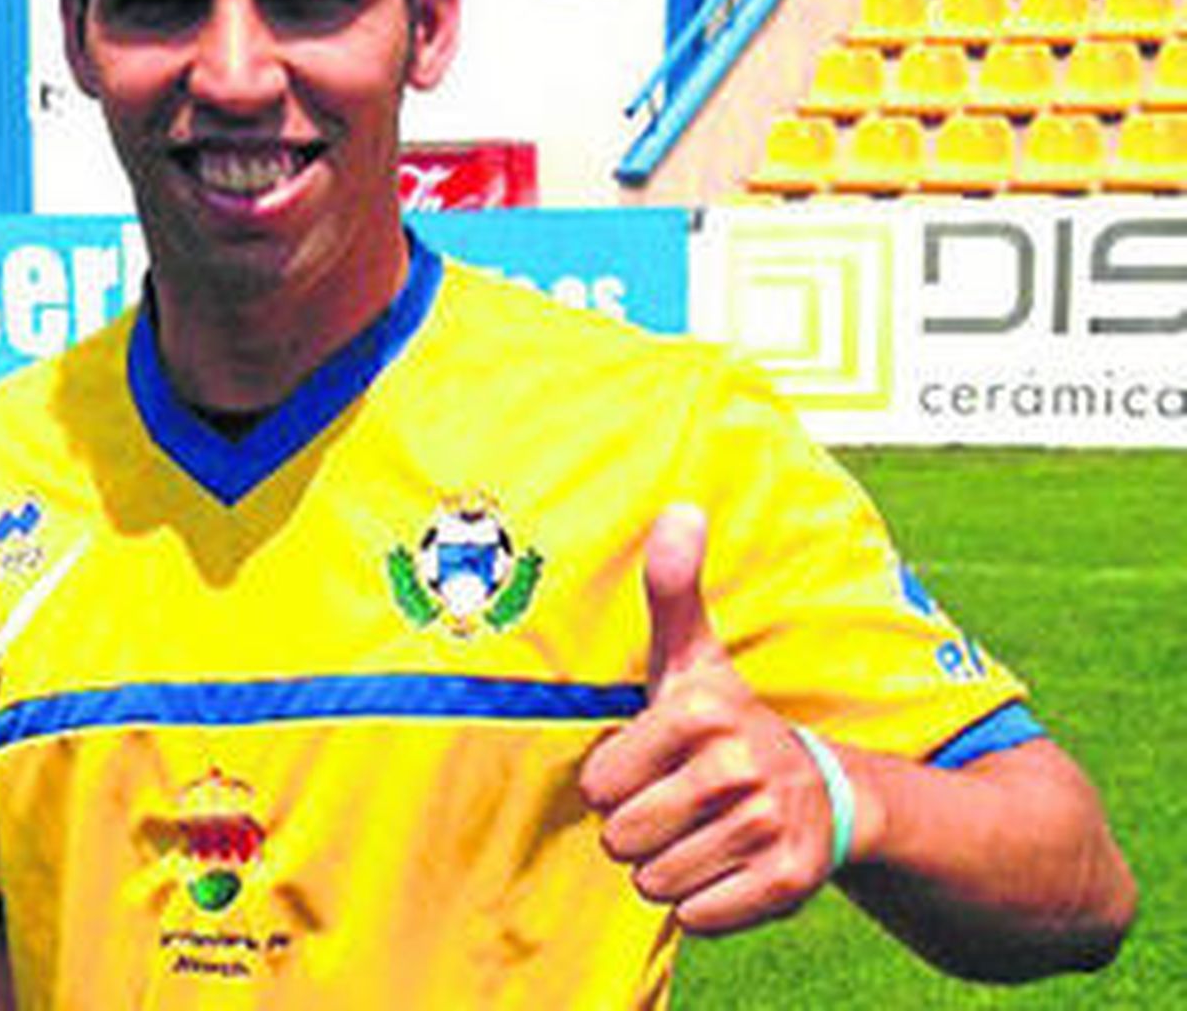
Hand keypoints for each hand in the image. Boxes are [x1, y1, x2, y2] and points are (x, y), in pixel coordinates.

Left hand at [578, 504, 842, 935]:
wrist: (824, 792)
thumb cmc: (726, 722)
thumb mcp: (694, 655)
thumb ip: (672, 587)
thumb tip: (679, 507)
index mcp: (701, 711)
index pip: (600, 785)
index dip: (616, 784)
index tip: (654, 766)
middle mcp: (739, 767)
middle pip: (623, 840)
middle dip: (637, 832)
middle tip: (676, 805)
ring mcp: (770, 827)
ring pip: (657, 883)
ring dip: (668, 869)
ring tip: (701, 833)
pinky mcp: (791, 883)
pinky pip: (699, 918)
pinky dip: (704, 905)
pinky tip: (727, 868)